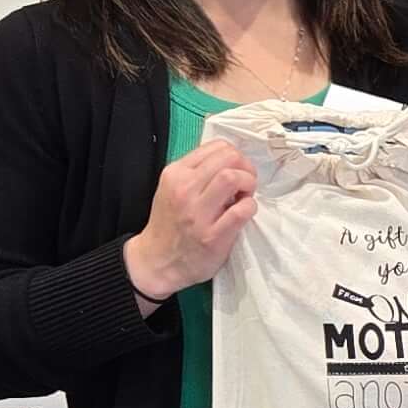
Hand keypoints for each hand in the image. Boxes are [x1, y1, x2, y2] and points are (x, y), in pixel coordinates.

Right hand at [125, 144, 255, 303]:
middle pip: (228, 158)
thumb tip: (231, 162)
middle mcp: (184, 189)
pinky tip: (244, 212)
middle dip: (246, 167)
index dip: (235, 156)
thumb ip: (197, 172)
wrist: (156, 261)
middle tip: (246, 183)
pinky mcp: (212, 236)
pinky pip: (241, 210)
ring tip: (245, 196)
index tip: (237, 170)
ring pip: (232, 177)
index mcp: (176, 173)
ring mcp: (198, 213)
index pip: (217, 146)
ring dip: (248, 183)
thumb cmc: (171, 223)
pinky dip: (250, 207)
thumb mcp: (173, 188)